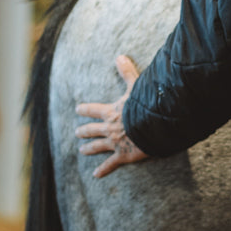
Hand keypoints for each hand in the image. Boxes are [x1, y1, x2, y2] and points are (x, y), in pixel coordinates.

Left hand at [75, 54, 148, 178]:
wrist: (153, 125)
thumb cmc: (146, 105)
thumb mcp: (136, 86)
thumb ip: (127, 72)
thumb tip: (119, 56)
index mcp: (111, 111)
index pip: (93, 109)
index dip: (85, 109)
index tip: (78, 109)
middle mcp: (109, 128)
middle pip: (92, 129)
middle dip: (84, 131)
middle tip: (77, 132)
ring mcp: (115, 143)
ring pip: (97, 146)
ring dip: (89, 148)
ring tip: (82, 150)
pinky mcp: (123, 155)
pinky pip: (111, 164)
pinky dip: (103, 170)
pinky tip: (96, 175)